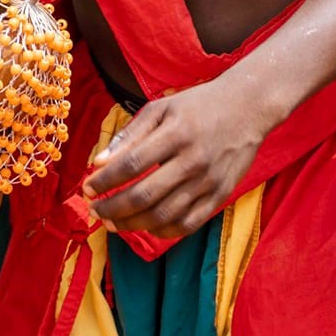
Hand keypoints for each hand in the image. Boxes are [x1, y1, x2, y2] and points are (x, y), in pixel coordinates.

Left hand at [82, 75, 276, 238]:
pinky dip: (162, 230)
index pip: (132, 164)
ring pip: (164, 215)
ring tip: (112, 222)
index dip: (105, 180)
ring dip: (132, 224)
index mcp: (176, 134)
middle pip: (145, 196)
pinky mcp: (220, 196)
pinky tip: (144, 226)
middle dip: (113, 207)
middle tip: (95, 210)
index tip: (87, 188)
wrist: (248, 109)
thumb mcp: (161, 108)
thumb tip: (98, 162)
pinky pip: (187, 224)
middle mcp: (193, 161)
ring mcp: (209, 182)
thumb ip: (129, 135)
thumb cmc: (198, 105)